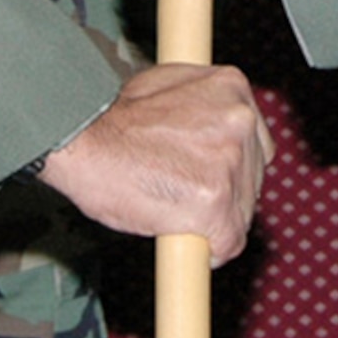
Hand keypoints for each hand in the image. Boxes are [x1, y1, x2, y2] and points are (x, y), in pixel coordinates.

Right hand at [41, 60, 272, 265]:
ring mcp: (230, 161)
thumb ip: (204, 103)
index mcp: (232, 87)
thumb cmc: (114, 119)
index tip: (208, 177)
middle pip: (253, 180)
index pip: (256, 143)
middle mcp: (239, 120)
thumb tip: (221, 122)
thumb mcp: (168, 86)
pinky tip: (180, 233)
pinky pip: (228, 243)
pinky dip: (209, 250)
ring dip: (214, 221)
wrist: (82, 140)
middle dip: (224, 194)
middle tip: (180, 191)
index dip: (231, 167)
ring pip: (242, 214)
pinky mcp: (216, 202)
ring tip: (171, 205)